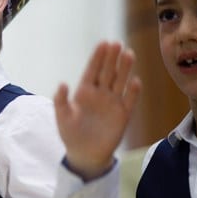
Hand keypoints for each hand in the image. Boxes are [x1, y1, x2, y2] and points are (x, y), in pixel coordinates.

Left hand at [54, 41, 140, 179]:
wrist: (85, 154)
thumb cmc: (71, 134)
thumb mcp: (62, 117)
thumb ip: (60, 100)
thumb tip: (62, 83)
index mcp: (84, 92)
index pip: (92, 71)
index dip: (97, 58)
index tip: (103, 43)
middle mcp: (100, 94)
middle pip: (107, 72)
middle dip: (112, 58)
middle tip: (117, 43)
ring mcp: (113, 103)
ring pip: (120, 82)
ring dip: (124, 69)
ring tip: (128, 54)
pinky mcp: (123, 114)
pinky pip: (130, 100)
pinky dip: (133, 91)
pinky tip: (135, 81)